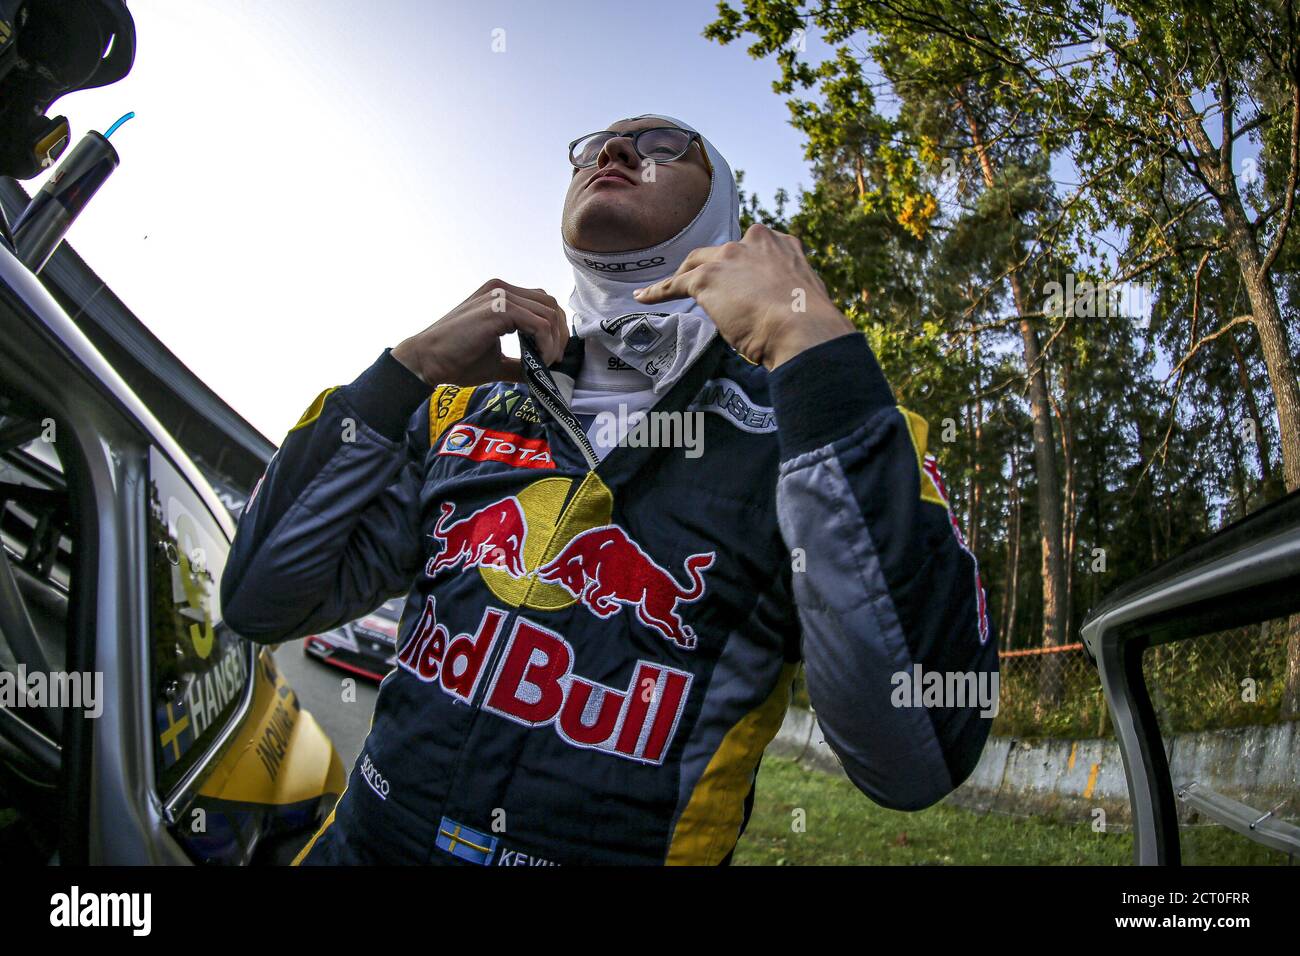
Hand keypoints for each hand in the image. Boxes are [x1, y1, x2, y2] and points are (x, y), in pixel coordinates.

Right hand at [391, 279, 568, 386]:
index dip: (554, 329)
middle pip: (550, 303)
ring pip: (548, 313)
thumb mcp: (496, 360)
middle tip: (554, 360)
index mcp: (499, 295)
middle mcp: (501, 289)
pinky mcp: (498, 309)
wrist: (426, 361)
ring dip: (553, 342)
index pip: (541, 302)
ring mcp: (500, 296)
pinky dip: (545, 345)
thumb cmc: (455, 360)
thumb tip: (543, 374)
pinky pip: (539, 324)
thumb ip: (521, 361)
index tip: (552, 355)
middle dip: (559, 334)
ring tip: (544, 364)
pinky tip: (538, 361)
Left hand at [631, 223, 853, 368]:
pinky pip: (675, 284)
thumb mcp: (801, 296)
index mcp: (781, 244)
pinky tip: (644, 298)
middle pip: (720, 252)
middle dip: (711, 268)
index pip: (752, 250)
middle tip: (706, 288)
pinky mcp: (706, 278)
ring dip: (684, 277)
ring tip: (670, 289)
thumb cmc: (809, 323)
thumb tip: (774, 308)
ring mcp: (728, 257)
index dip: (741, 267)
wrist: (803, 328)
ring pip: (696, 264)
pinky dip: (657, 291)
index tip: (739, 281)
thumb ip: (782, 291)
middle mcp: (754, 241)